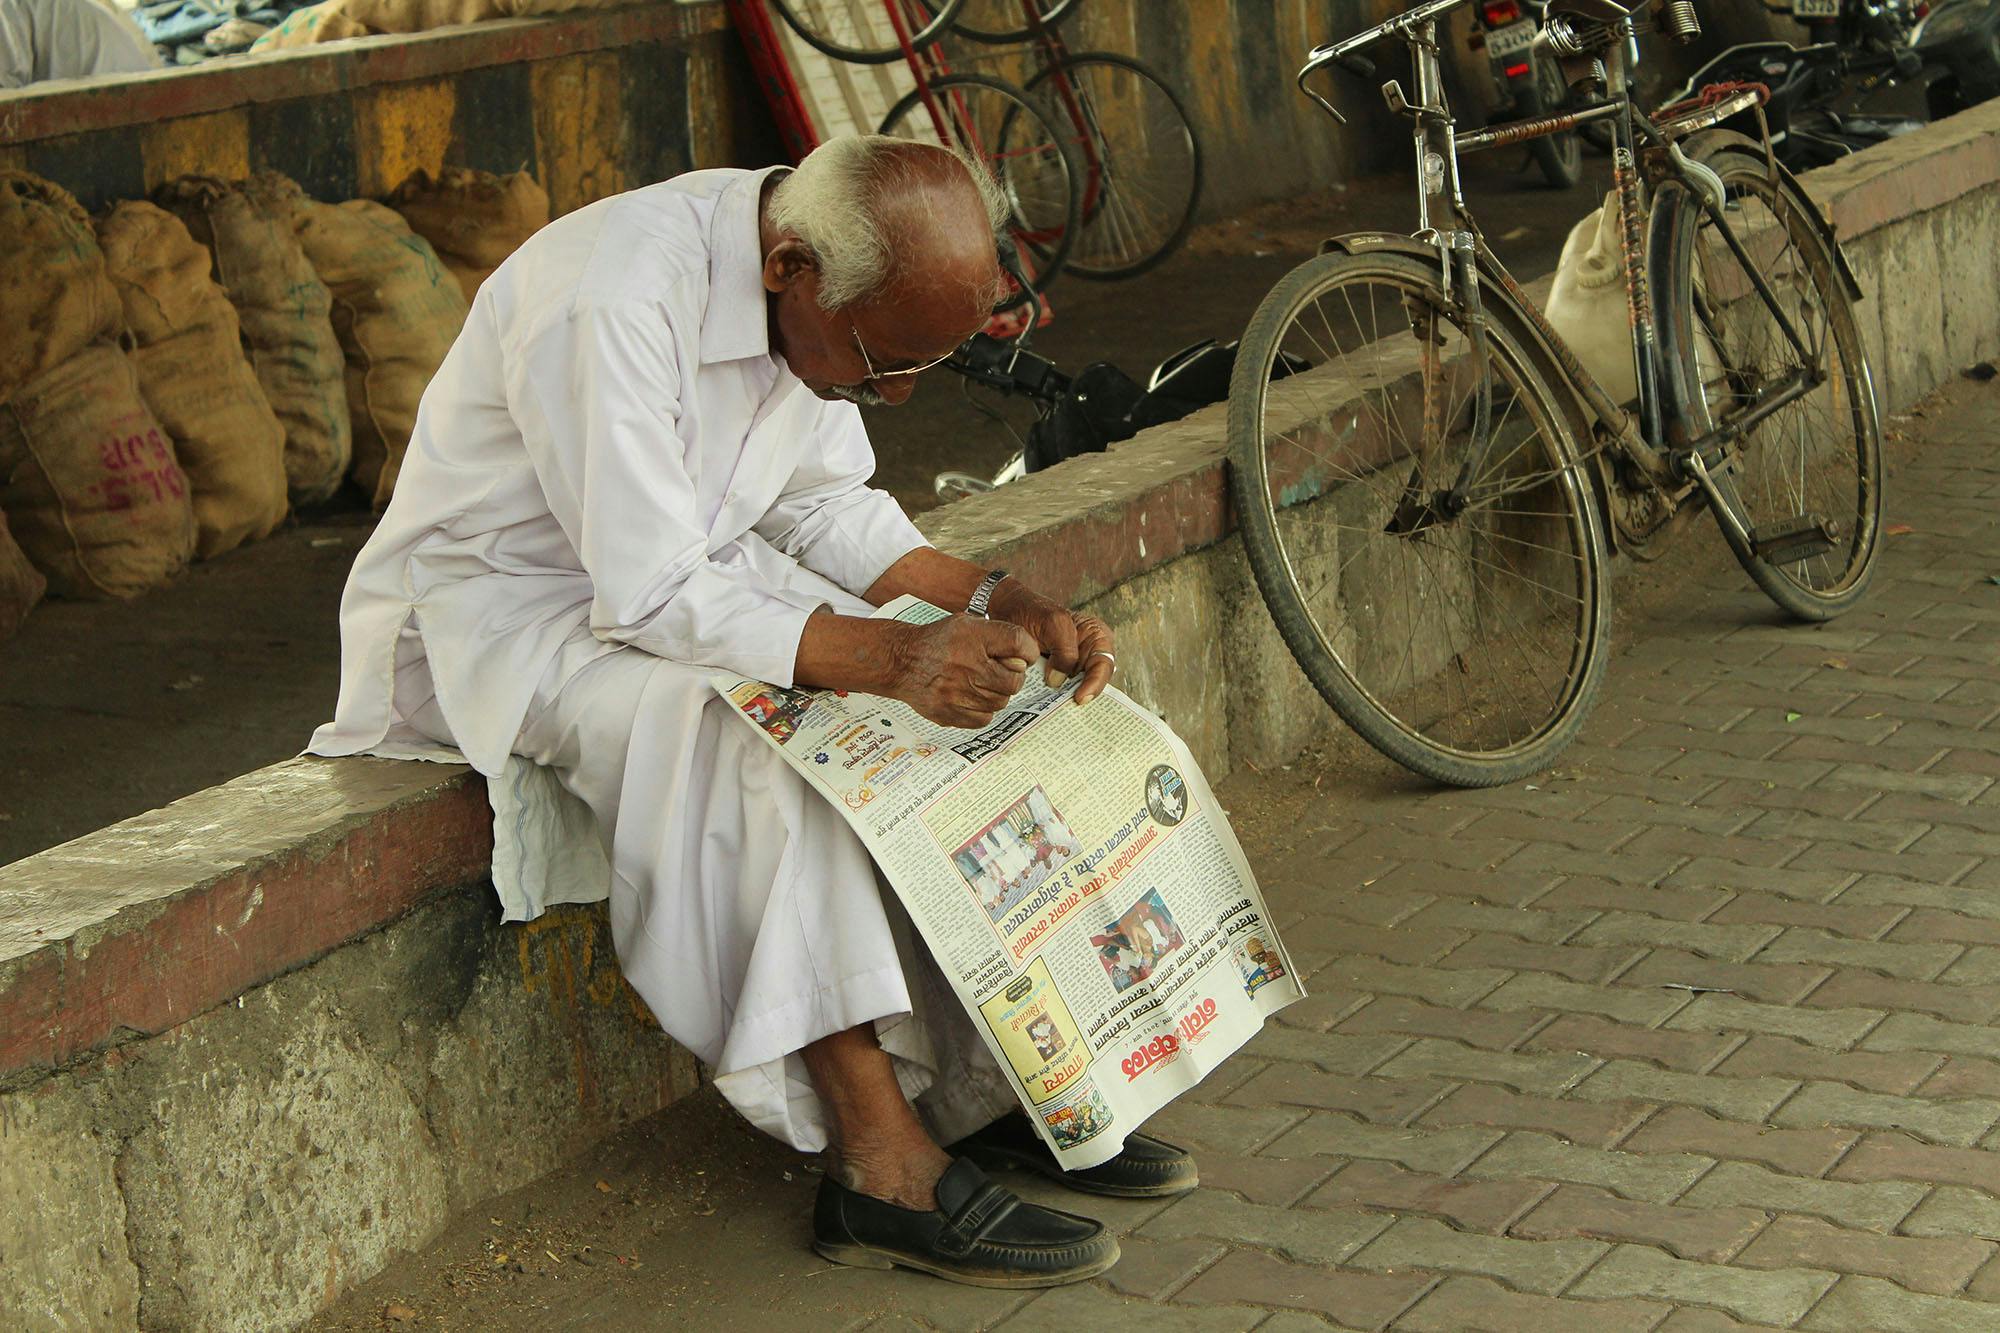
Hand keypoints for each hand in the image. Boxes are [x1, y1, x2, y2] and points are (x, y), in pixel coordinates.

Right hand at [885, 614, 1041, 727]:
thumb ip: (998, 636)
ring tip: (980, 683)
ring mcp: (956, 692)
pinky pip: (983, 718)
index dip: (1027, 652)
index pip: (1019, 643)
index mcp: (972, 636)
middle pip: (1014, 681)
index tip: (1022, 657)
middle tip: (999, 672)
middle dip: (1012, 678)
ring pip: (1000, 702)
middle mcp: (965, 664)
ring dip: (996, 694)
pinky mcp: (948, 713)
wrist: (901, 660)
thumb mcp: (967, 624)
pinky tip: (970, 696)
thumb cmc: (940, 642)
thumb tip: (1023, 662)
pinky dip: (982, 710)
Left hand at [988, 580, 1115, 704]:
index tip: (1080, 697)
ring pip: (1075, 691)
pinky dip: (1052, 702)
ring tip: (1056, 713)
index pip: (1104, 664)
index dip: (1095, 683)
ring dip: (1066, 702)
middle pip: (1093, 682)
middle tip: (1068, 709)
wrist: (1007, 613)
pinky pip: (1058, 695)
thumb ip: (1065, 649)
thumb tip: (1059, 681)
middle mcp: (1088, 654)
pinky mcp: (1053, 679)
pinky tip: (1043, 710)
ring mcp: (1070, 668)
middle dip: (1082, 696)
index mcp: (1096, 637)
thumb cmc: (1034, 611)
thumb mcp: (1054, 623)